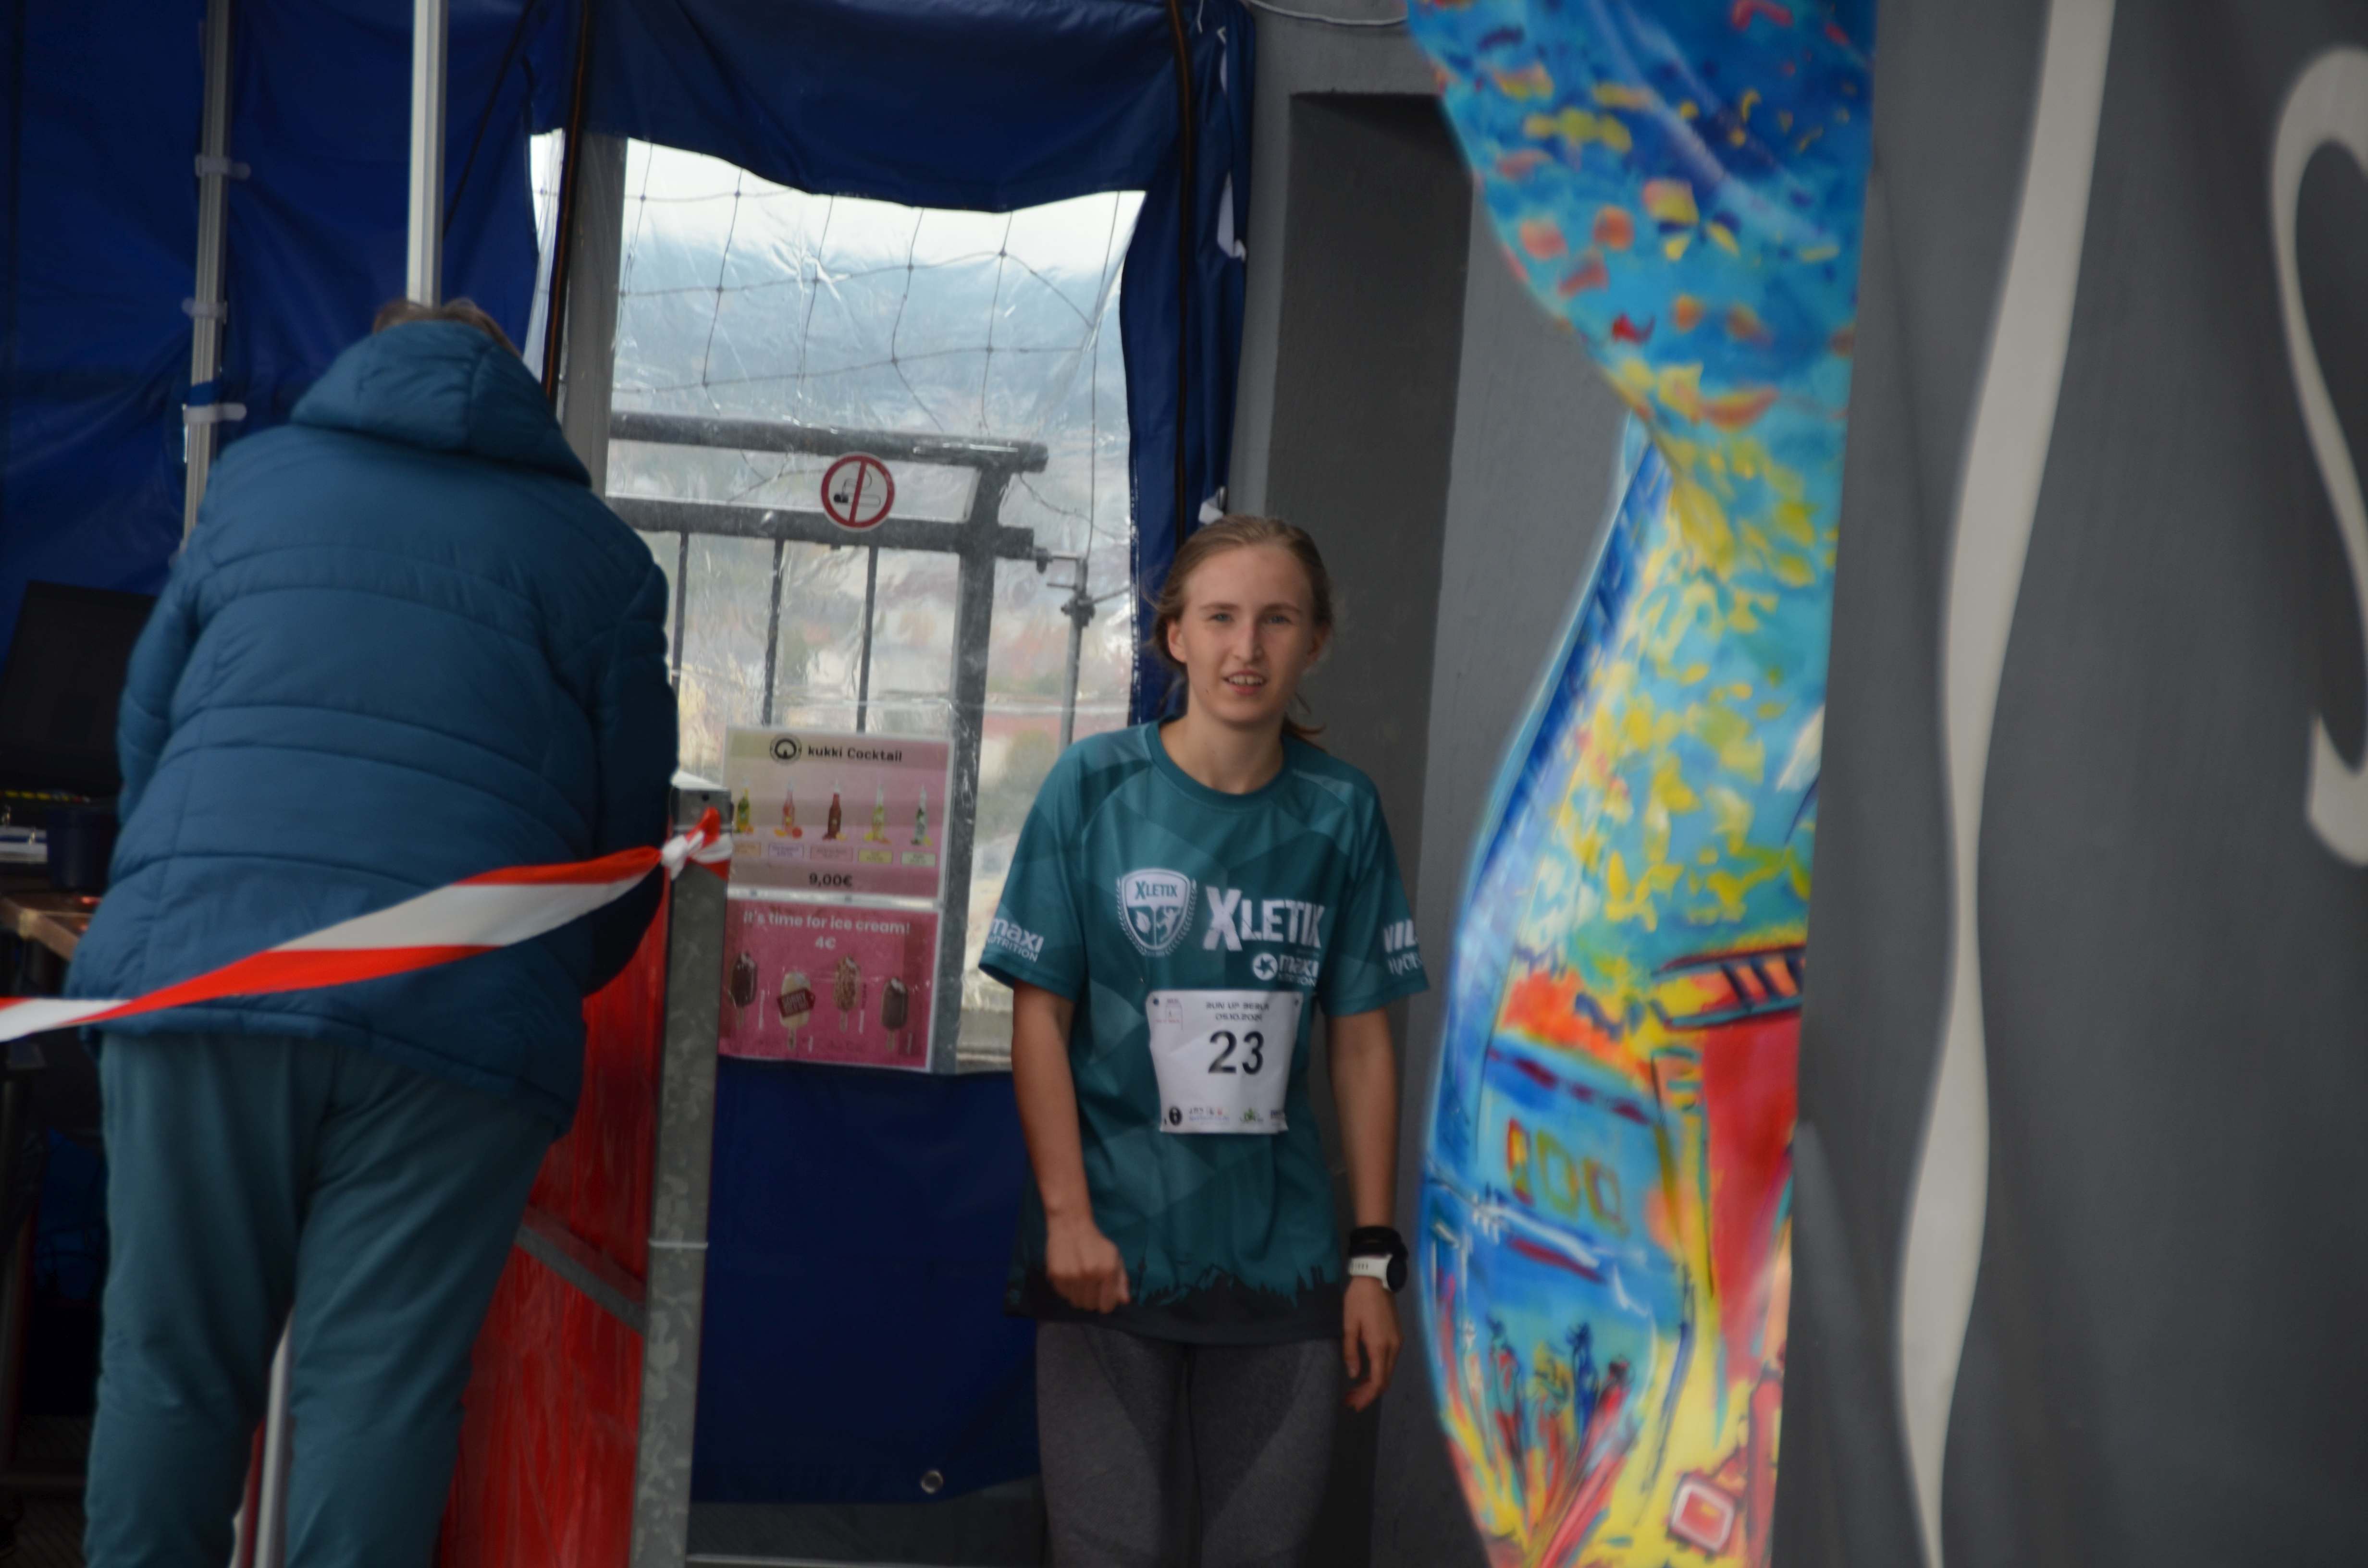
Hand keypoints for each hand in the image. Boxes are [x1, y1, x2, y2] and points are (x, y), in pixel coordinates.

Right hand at [1045, 1213, 1130, 1312]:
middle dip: (1093, 1299)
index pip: (1106, 1306)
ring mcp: (1071, 1275)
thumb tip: (1124, 1301)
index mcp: (1107, 1270)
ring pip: (1076, 1302)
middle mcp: (1089, 1274)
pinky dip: (1068, 1290)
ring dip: (1079, 1295)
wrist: (1071, 1226)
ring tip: (1080, 1280)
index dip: (1106, 1303)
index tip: (1103, 1295)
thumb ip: (1121, 1281)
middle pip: (1090, 1306)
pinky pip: (1064, 1295)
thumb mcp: (1115, 1258)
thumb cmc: (1096, 1244)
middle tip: (1091, 1286)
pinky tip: (1071, 1276)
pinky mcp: (1056, 1275)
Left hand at [1342, 1277, 1400, 1411]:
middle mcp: (1393, 1347)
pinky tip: (1365, 1373)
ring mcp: (1397, 1342)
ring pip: (1387, 1372)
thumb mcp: (1349, 1324)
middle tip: (1350, 1400)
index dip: (1366, 1396)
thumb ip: (1351, 1351)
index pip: (1378, 1382)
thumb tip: (1354, 1375)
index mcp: (1380, 1345)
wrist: (1376, 1277)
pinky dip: (1378, 1372)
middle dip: (1368, 1394)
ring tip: (1354, 1390)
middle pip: (1385, 1380)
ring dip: (1373, 1384)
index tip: (1352, 1404)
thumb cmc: (1359, 1299)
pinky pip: (1389, 1361)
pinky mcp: (1397, 1336)